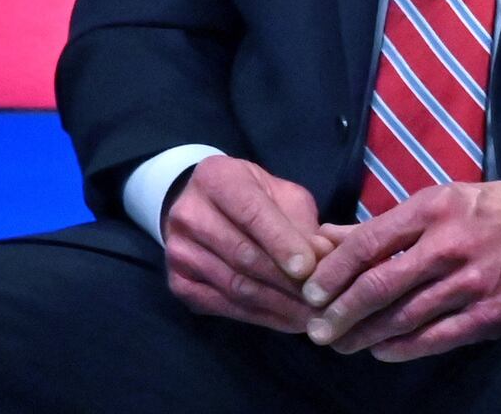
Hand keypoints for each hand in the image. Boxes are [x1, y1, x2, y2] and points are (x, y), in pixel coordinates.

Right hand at [161, 156, 335, 331]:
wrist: (204, 205)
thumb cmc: (254, 195)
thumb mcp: (281, 193)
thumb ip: (300, 221)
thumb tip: (322, 256)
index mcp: (217, 179)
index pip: (252, 214)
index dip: (282, 243)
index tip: (309, 269)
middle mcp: (189, 215)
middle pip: (242, 256)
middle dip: (286, 282)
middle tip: (321, 300)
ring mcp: (179, 252)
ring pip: (233, 285)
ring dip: (277, 305)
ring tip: (311, 317)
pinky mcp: (178, 282)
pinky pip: (222, 305)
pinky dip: (258, 317)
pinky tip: (286, 322)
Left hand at [302, 178, 500, 361]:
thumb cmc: (495, 210)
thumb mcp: (443, 200)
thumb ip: (386, 225)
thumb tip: (328, 238)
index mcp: (436, 208)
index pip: (368, 243)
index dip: (332, 272)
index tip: (310, 291)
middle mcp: (451, 244)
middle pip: (379, 286)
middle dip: (340, 313)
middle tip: (316, 330)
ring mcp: (472, 282)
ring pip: (402, 318)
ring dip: (364, 336)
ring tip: (341, 343)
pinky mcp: (489, 313)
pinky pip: (433, 339)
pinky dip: (400, 348)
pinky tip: (381, 350)